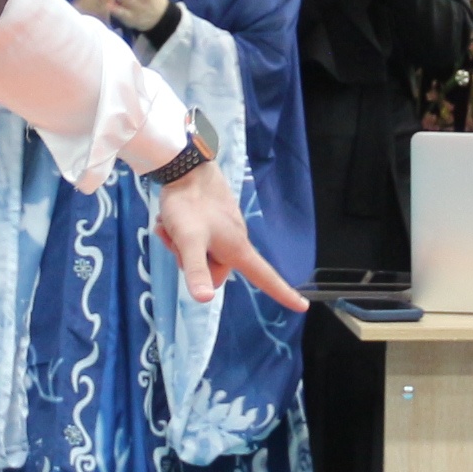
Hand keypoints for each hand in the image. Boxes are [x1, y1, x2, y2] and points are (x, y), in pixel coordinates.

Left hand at [151, 162, 308, 312]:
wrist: (185, 165)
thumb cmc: (188, 204)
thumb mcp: (188, 240)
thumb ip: (196, 269)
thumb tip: (205, 299)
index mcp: (237, 250)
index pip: (266, 278)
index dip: (283, 293)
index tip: (303, 306)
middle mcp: (235, 241)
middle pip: (213, 271)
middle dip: (190, 261)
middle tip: (177, 240)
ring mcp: (224, 229)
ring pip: (200, 253)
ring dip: (180, 244)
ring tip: (171, 226)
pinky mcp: (213, 218)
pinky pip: (197, 237)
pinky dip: (179, 233)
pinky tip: (170, 219)